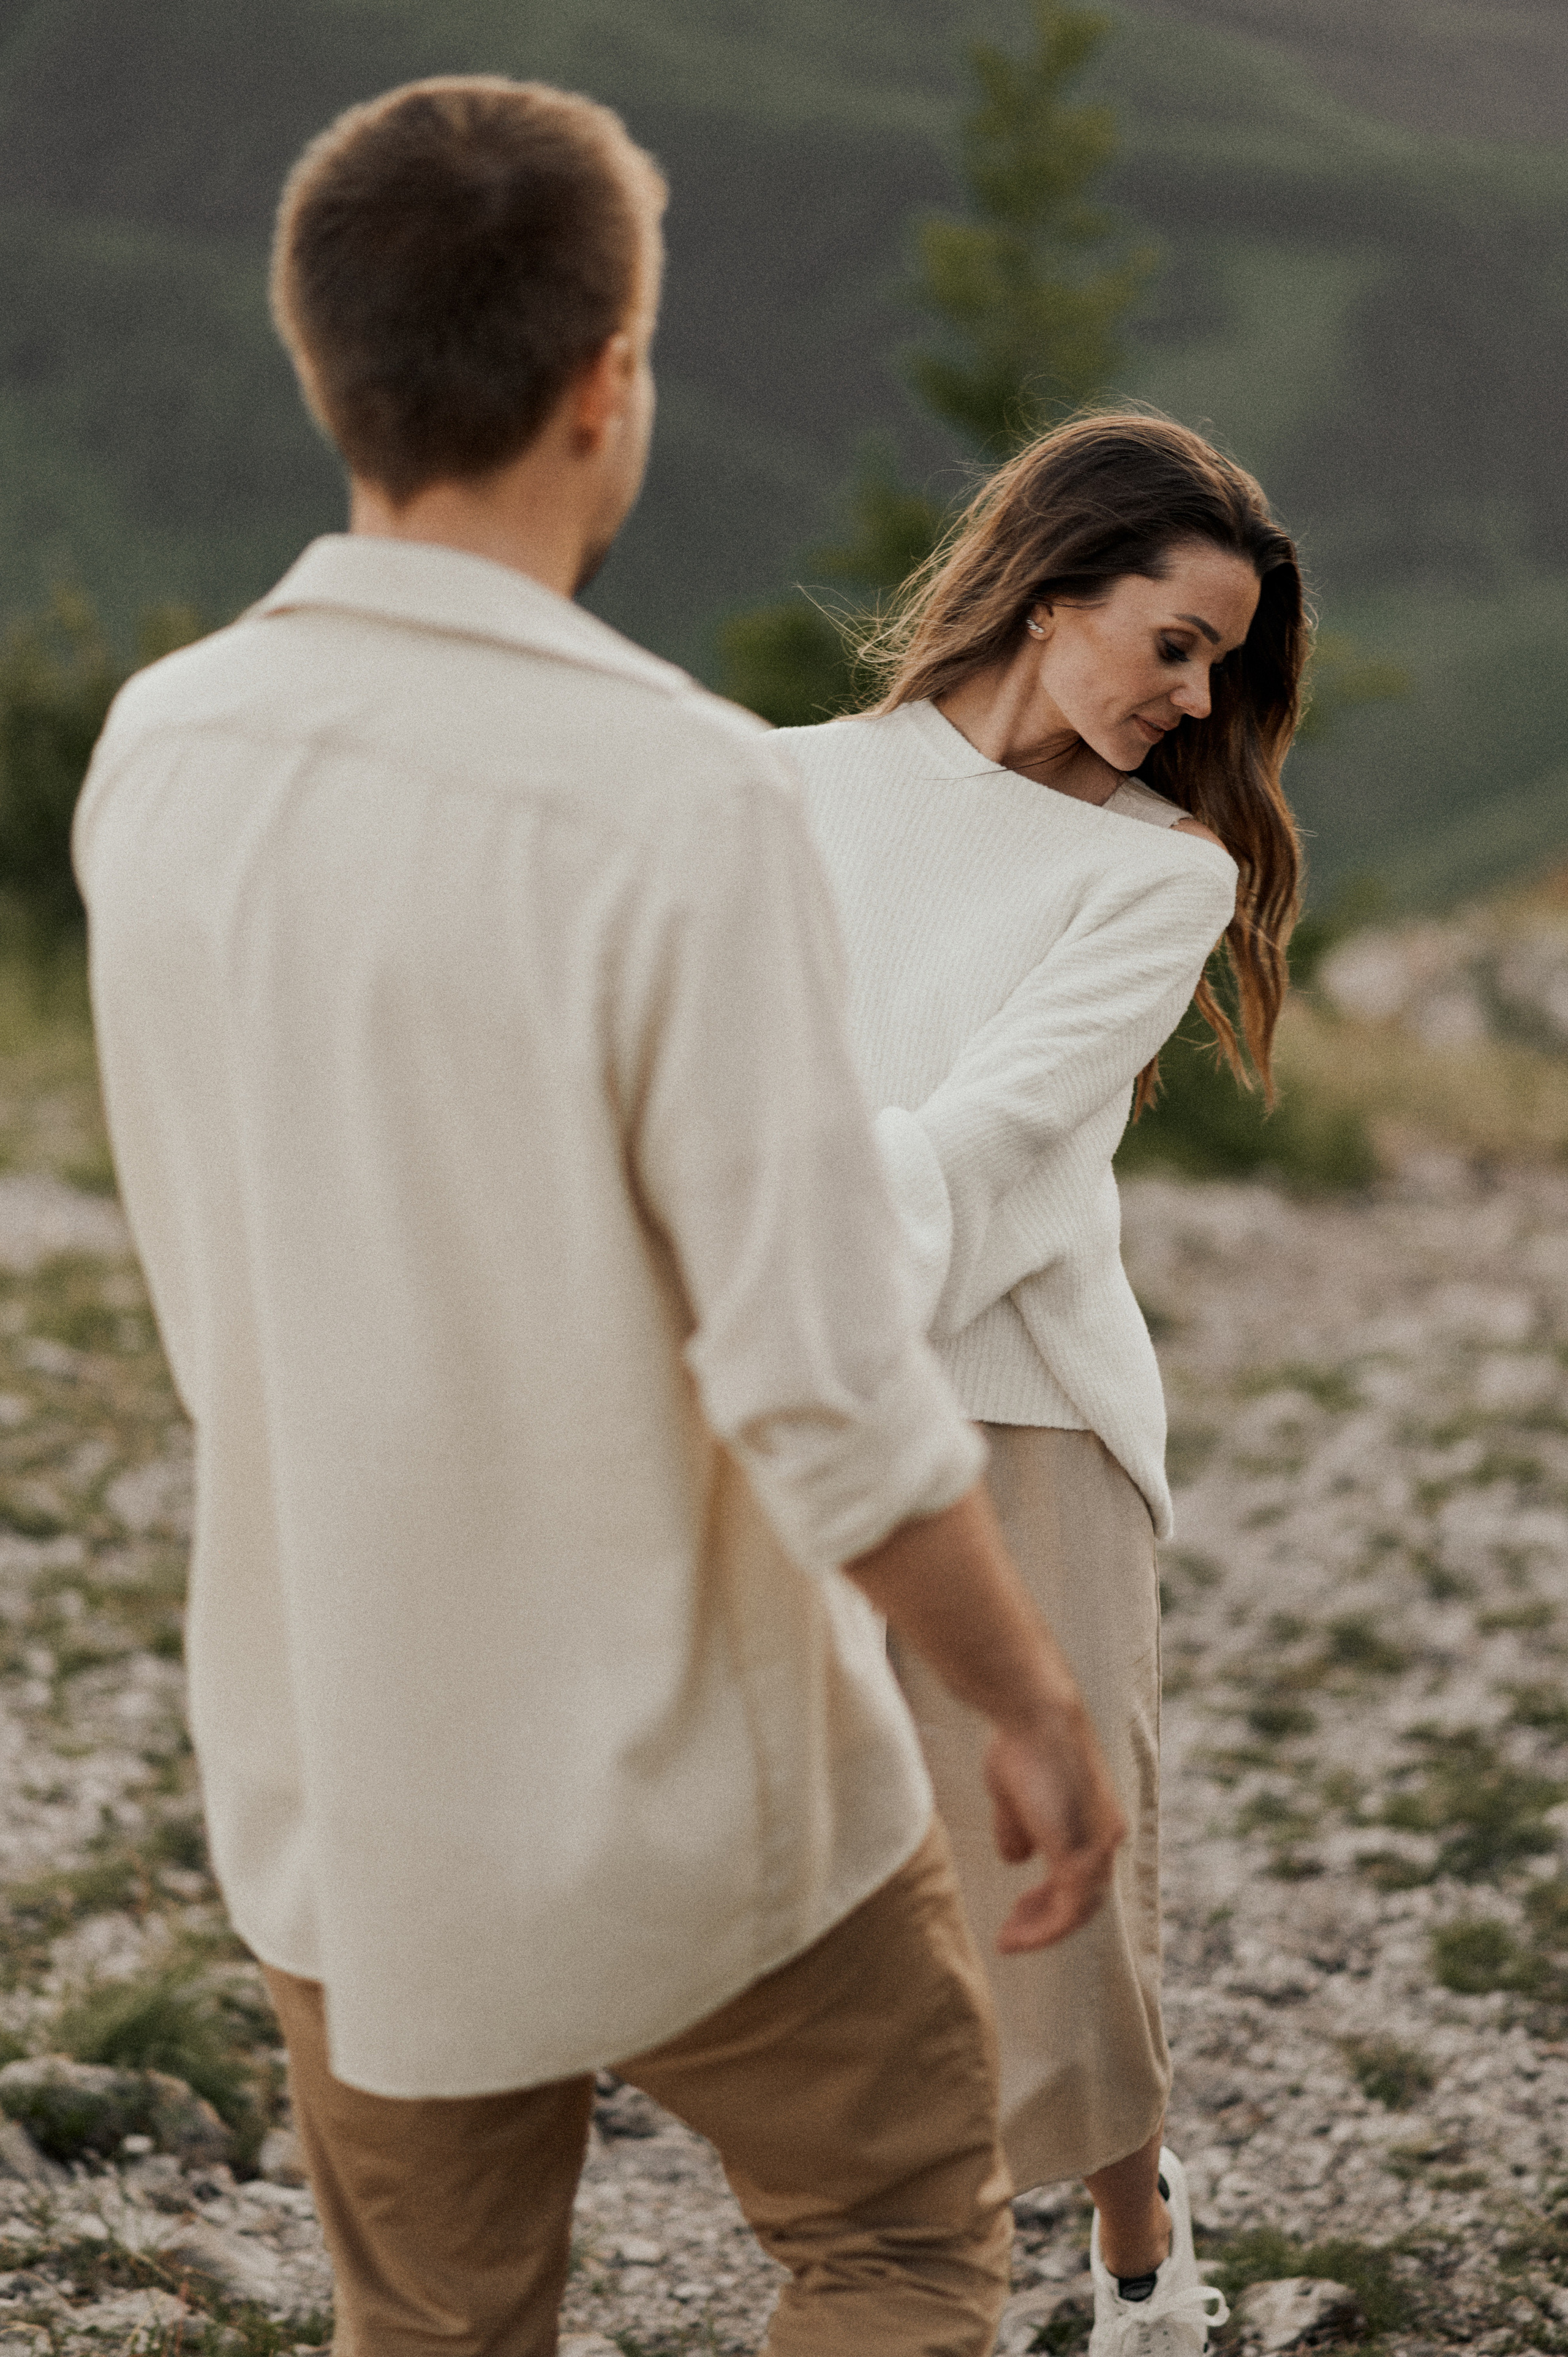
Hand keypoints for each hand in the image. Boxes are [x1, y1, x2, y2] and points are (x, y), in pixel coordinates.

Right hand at [983, 1707, 1125, 1951]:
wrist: (1035, 1716)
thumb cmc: (1022, 1745)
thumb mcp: (1014, 1796)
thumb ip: (1019, 1828)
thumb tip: (1015, 1858)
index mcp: (1096, 1824)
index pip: (1080, 1877)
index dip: (1049, 1900)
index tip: (1017, 1911)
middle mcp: (1105, 1839)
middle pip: (1082, 1901)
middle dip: (1044, 1920)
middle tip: (1011, 1932)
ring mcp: (1097, 1848)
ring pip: (1075, 1911)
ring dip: (1039, 1930)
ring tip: (1008, 1938)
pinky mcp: (1080, 1855)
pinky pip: (1066, 1912)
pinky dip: (1041, 1930)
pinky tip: (1014, 1936)